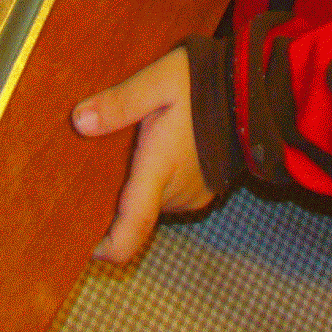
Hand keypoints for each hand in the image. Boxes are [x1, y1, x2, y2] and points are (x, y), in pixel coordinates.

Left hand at [73, 48, 215, 262]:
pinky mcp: (204, 190)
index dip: (109, 247)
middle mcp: (176, 192)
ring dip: (137, 185)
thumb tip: (78, 122)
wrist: (253, 88)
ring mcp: (193, 194)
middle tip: (95, 162)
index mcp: (160, 170)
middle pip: (134, 213)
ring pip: (152, 202)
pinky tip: (151, 150)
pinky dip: (156, 181)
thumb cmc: (204, 83)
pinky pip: (169, 195)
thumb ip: (120, 102)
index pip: (133, 226)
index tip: (86, 250)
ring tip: (124, 149)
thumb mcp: (158, 81)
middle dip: (114, 197)